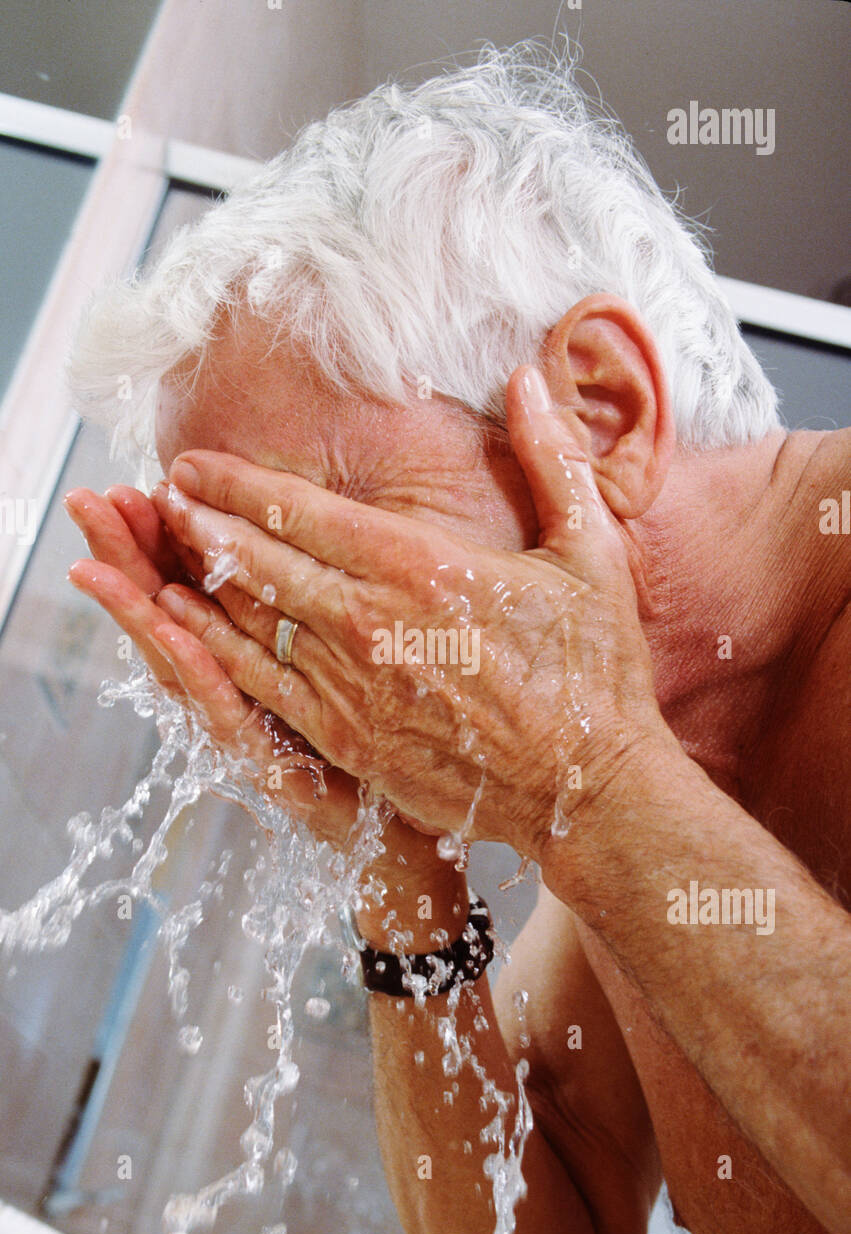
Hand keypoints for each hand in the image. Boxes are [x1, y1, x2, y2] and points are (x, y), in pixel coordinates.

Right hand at [65, 487, 466, 944]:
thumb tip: (335, 528)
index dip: (174, 532)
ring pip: (183, 659)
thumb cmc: (408, 735)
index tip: (152, 478)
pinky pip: (228, 712)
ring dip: (138, 606)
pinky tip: (167, 625)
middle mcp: (248, 689)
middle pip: (178, 610)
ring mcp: (254, 729)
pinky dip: (195, 669)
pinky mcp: (275, 767)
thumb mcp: (367, 657)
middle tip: (97, 500)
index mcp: (267, 654)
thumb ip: (343, 596)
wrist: (424, 831)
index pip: (208, 582)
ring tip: (95, 558)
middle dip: (135, 553)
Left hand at [149, 366, 669, 858]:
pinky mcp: (347, 738)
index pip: (304, 511)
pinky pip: (260, 684)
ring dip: (200, 577)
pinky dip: (212, 648)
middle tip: (164, 492)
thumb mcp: (590, 551)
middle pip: (261, 559)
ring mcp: (351, 686)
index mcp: (423, 568)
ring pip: (250, 620)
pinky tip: (184, 625)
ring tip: (164, 543)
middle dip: (203, 520)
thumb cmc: (593, 670)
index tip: (195, 461)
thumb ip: (552, 459)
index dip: (239, 483)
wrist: (586, 788)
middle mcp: (371, 622)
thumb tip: (528, 378)